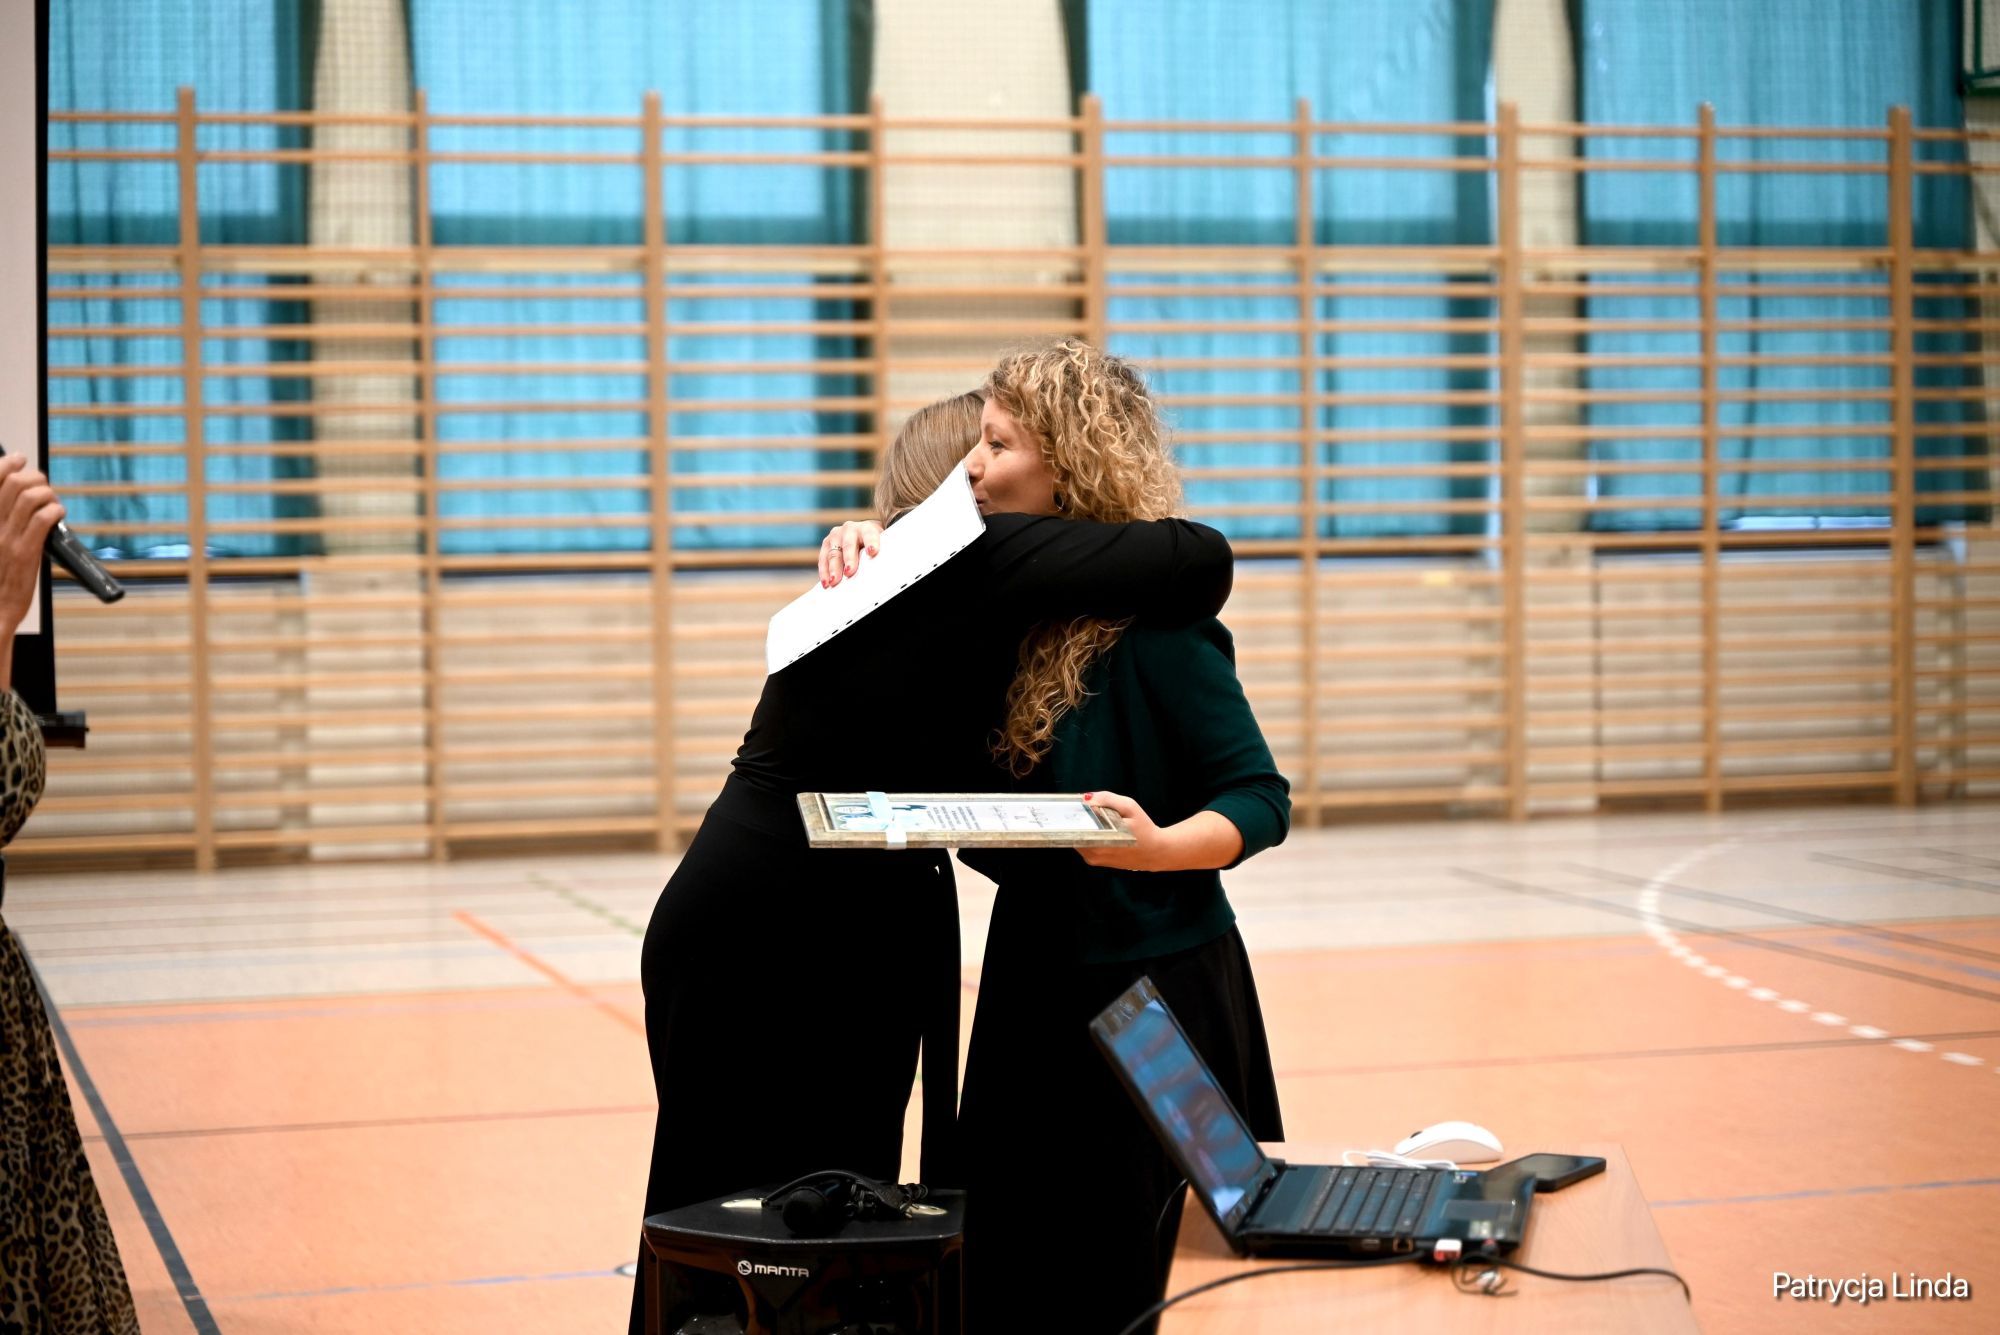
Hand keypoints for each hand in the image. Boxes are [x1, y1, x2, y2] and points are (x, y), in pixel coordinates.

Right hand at [0, 453, 63, 629]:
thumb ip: (2, 520)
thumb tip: (17, 499)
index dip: (8, 464)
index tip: (19, 460)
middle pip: (14, 483)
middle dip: (36, 478)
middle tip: (44, 486)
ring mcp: (7, 538)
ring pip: (31, 497)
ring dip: (49, 494)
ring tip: (53, 504)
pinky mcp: (25, 552)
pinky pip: (43, 519)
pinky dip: (56, 511)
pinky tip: (58, 516)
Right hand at [819, 519, 883, 587]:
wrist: (862, 533)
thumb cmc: (872, 543)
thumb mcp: (880, 544)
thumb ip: (878, 555)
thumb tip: (879, 572)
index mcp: (866, 528)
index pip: (869, 535)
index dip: (871, 543)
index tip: (872, 552)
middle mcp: (849, 529)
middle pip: (849, 545)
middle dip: (849, 559)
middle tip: (849, 572)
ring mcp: (836, 536)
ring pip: (834, 553)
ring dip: (833, 568)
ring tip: (834, 581)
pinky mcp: (826, 544)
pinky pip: (823, 559)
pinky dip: (824, 572)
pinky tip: (825, 582)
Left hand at [1078, 790, 1169, 870]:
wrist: (1157, 852)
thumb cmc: (1144, 829)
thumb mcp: (1129, 807)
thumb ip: (1107, 799)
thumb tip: (1086, 797)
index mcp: (1100, 841)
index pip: (1073, 827)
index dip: (1072, 814)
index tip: (1073, 805)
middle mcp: (1094, 853)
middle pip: (1072, 832)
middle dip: (1077, 820)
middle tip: (1084, 808)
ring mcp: (1094, 859)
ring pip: (1077, 838)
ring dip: (1082, 828)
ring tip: (1094, 817)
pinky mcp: (1096, 862)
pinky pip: (1084, 844)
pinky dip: (1087, 835)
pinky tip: (1098, 828)